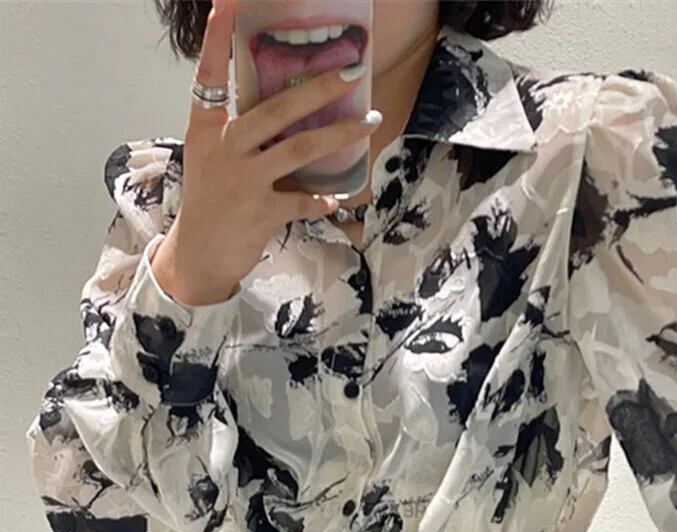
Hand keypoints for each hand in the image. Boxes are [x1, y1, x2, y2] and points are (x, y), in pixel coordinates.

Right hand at [152, 0, 382, 305]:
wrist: (198, 254)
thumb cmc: (209, 201)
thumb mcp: (212, 159)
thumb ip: (239, 134)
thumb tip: (283, 112)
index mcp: (206, 130)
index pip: (210, 76)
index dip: (218, 40)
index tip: (229, 3)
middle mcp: (224, 150)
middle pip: (276, 110)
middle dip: (318, 88)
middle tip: (352, 71)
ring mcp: (243, 181)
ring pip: (300, 149)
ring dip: (341, 134)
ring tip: (371, 120)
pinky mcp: (261, 213)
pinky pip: (303, 201)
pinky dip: (322, 200)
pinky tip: (338, 199)